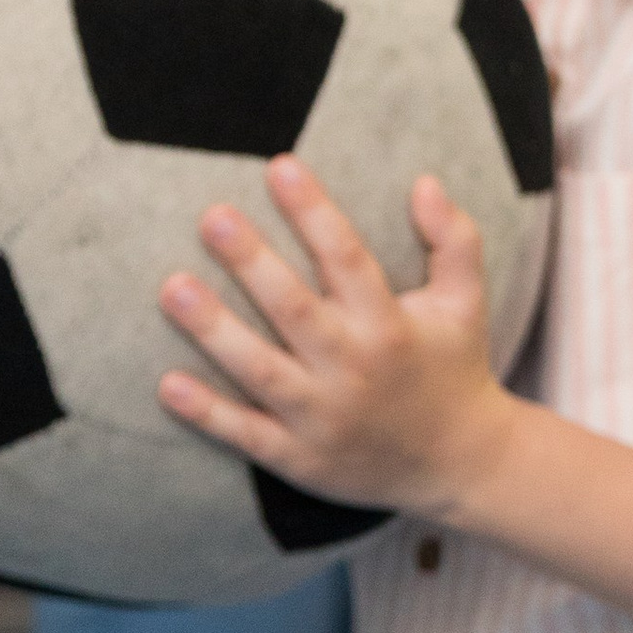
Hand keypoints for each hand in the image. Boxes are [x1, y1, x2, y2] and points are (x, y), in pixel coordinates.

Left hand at [158, 158, 511, 518]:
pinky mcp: (299, 458)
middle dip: (251, 261)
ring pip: (260, 370)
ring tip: (174, 288)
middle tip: (212, 217)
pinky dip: (207, 414)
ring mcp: (322, 418)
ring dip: (214, 330)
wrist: (458, 465)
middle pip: (294, 309)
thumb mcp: (465, 301)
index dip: (313, 211)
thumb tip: (425, 181)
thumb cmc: (454, 367)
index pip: (347, 258)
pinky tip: (167, 385)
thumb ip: (453, 239)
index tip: (280, 166)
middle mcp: (354, 370)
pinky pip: (246, 435)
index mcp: (391, 326)